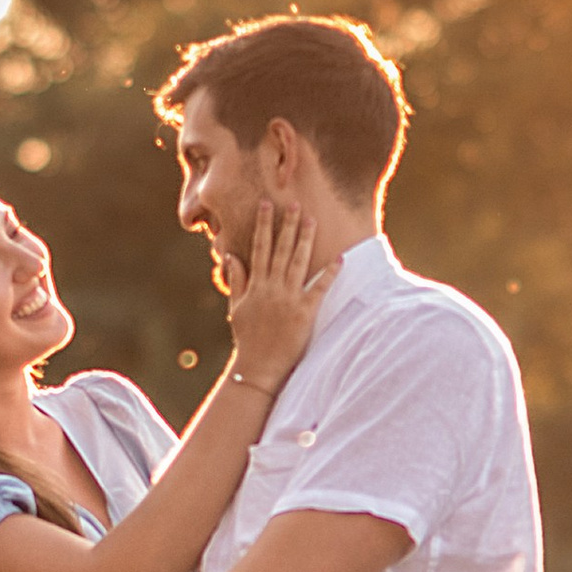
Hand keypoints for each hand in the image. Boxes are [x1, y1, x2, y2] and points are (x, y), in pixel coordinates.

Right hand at [223, 199, 333, 399]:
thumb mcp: (237, 308)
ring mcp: (288, 300)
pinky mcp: (304, 314)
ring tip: (312, 220)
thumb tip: (231, 256)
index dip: (264, 225)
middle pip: (280, 250)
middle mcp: (272, 289)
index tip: (267, 205)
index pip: (260, 248)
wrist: (258, 367)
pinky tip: (339, 259)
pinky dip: (329, 274)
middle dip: (287, 225)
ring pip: (298, 263)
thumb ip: (236, 280)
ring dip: (305, 240)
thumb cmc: (247, 339)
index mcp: (256, 286)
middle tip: (294, 203)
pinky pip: (319, 290)